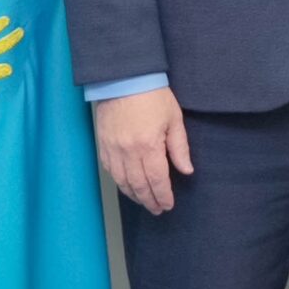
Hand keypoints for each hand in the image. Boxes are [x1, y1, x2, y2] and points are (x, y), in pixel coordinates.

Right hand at [93, 87, 193, 213]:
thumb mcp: (174, 118)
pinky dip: (120, 183)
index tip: (168, 205)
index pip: (156, 180)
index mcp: (149, 146)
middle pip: (139, 186)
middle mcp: (128, 152)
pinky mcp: (102, 145)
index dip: (163, 196)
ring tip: (145, 201)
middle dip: (149, 201)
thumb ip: (179, 147)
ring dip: (134, 196)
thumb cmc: (153, 95)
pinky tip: (127, 186)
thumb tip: (186, 171)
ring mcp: (113, 150)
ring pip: (122, 182)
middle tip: (157, 209)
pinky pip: (110, 171)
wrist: (124, 78)